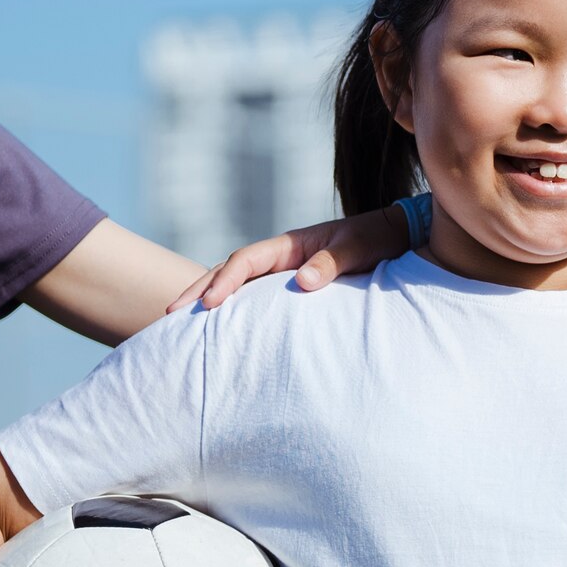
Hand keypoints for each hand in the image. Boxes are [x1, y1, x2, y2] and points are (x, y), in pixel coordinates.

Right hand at [169, 205, 413, 314]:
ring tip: (180, 326)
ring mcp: (282, 271)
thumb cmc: (378, 237)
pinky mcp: (289, 286)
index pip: (247, 260)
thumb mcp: (360, 245)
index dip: (225, 281)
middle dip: (198, 290)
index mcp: (291, 244)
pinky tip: (218, 331)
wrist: (397, 235)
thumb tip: (304, 281)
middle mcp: (281, 257)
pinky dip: (231, 310)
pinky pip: (253, 298)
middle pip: (229, 270)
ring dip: (208, 300)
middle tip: (170, 315)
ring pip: (237, 284)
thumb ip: (334, 261)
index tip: (207, 304)